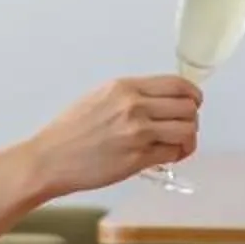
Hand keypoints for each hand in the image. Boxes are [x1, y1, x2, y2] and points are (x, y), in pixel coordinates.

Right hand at [27, 76, 199, 194]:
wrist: (51, 158)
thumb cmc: (70, 131)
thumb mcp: (100, 96)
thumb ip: (131, 95)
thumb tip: (160, 99)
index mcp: (125, 87)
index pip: (178, 84)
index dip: (193, 95)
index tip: (194, 103)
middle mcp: (134, 106)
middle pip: (188, 107)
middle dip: (193, 118)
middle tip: (185, 127)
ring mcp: (137, 133)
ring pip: (187, 130)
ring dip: (188, 139)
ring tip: (179, 145)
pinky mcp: (137, 159)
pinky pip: (172, 153)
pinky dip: (176, 155)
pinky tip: (168, 156)